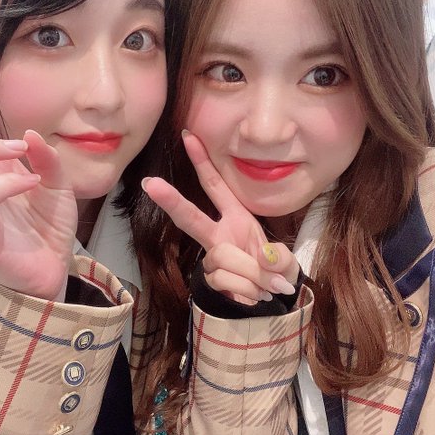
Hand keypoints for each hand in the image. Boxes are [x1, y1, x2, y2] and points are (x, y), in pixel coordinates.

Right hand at [142, 131, 298, 303]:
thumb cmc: (276, 269)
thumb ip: (277, 258)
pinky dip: (248, 290)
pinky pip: (226, 281)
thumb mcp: (285, 259)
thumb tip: (264, 258)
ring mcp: (213, 257)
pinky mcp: (211, 279)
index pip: (215, 186)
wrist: (274, 298)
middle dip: (172, 200)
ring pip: (223, 258)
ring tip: (268, 285)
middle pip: (191, 217)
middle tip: (150, 182)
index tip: (188, 136)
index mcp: (236, 217)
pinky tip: (256, 294)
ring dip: (252, 274)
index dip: (202, 161)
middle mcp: (219, 234)